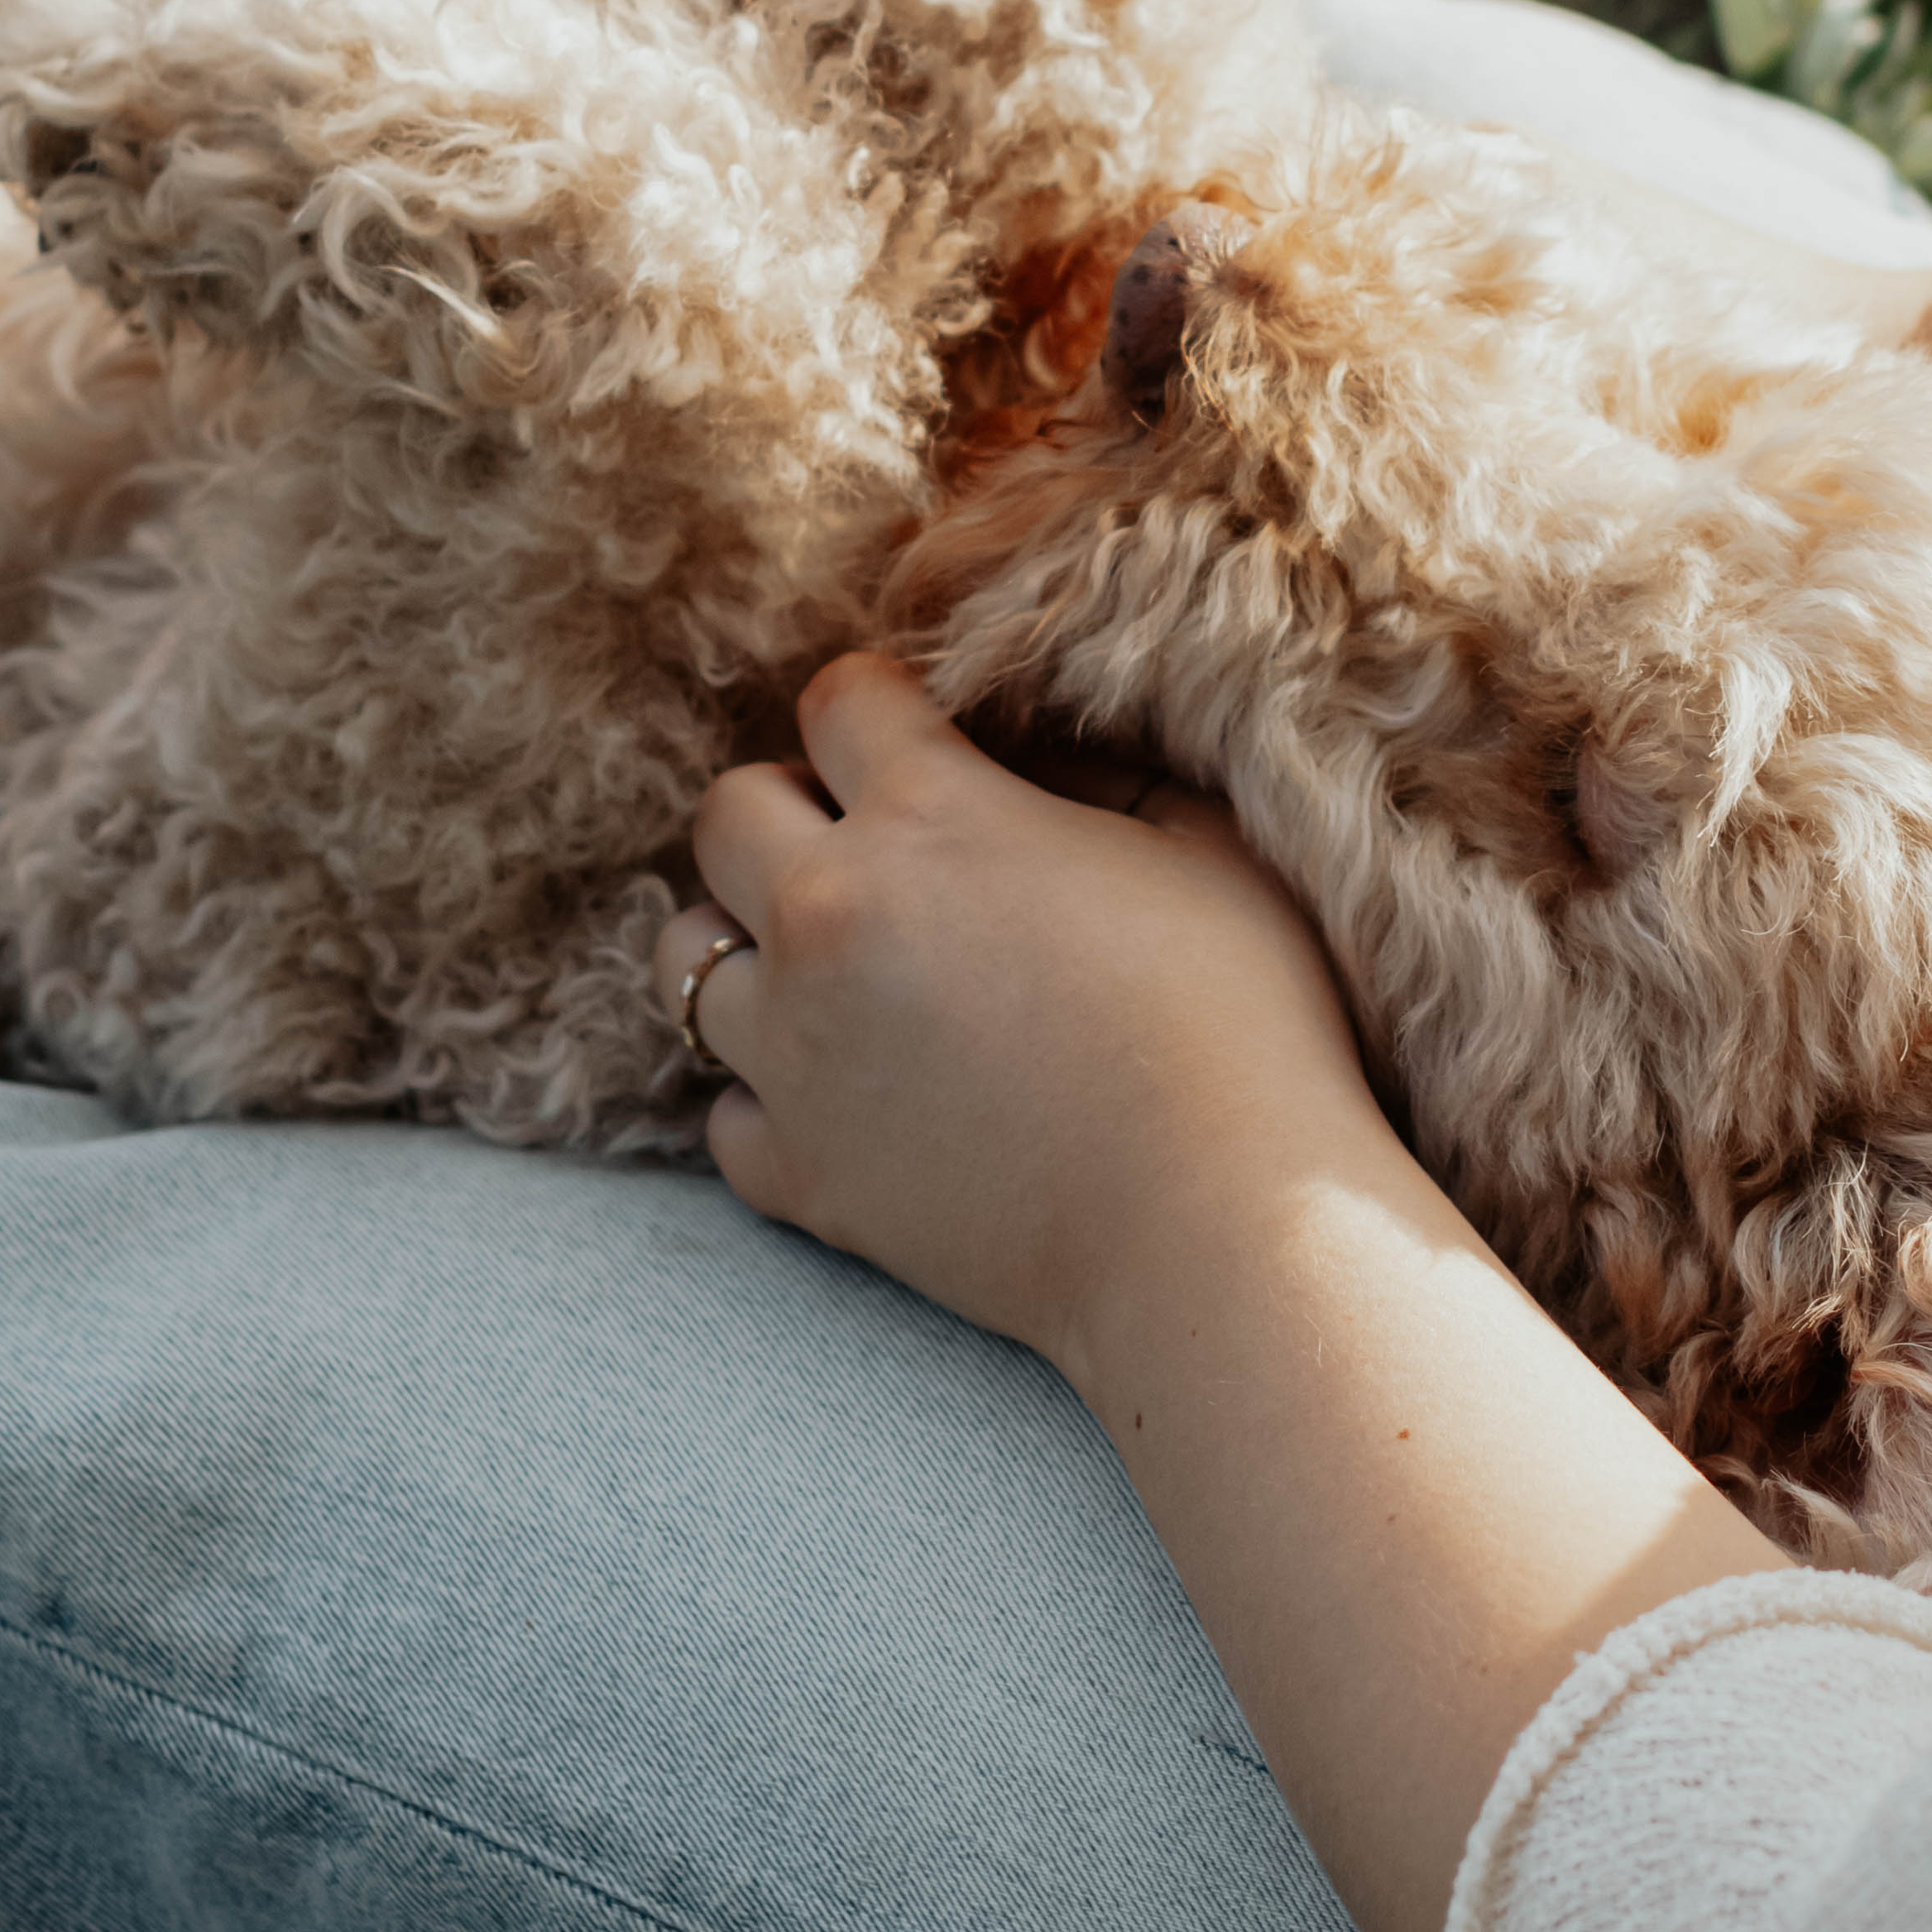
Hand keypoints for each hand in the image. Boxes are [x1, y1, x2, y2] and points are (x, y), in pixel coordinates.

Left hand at [651, 653, 1380, 1373]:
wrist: (1219, 1231)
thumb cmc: (1243, 1025)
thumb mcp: (1205, 846)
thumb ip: (1103, 772)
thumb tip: (1036, 753)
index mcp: (930, 815)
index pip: (836, 700)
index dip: (879, 710)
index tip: (920, 740)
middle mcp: (829, 917)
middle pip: (724, 815)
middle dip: (788, 812)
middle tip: (872, 853)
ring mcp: (795, 1053)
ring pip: (687, 961)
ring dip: (753, 950)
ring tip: (845, 976)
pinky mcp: (799, 1172)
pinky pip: (723, 1114)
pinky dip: (771, 1099)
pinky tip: (856, 1096)